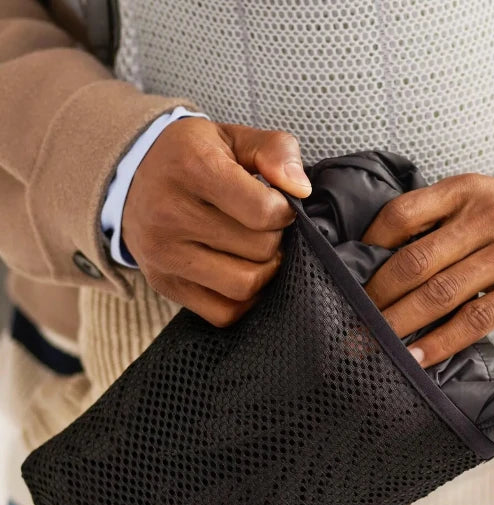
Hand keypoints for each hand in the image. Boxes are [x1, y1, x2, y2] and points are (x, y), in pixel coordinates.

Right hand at [122, 118, 311, 326]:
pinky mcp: (165, 284)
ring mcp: (164, 254)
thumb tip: (301, 189)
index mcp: (192, 167)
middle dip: (274, 239)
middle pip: (259, 250)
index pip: (264, 211)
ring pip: (244, 286)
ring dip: (263, 271)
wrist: (128, 178)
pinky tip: (239, 271)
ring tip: (255, 250)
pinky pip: (223, 313)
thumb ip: (275, 150)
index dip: (284, 211)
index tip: (277, 204)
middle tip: (264, 227)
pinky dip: (242, 299)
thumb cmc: (192, 158)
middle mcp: (170, 213)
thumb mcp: (233, 137)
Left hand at [362, 174, 493, 366]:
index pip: (401, 215)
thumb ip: (441, 220)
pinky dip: (442, 341)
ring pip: (441, 293)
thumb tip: (384, 259)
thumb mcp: (486, 199)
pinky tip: (419, 357)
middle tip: (346, 320)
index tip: (345, 275)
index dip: (367, 248)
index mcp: (467, 190)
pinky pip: (477, 318)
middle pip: (414, 261)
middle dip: (374, 297)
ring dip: (399, 324)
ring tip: (372, 344)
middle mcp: (489, 215)